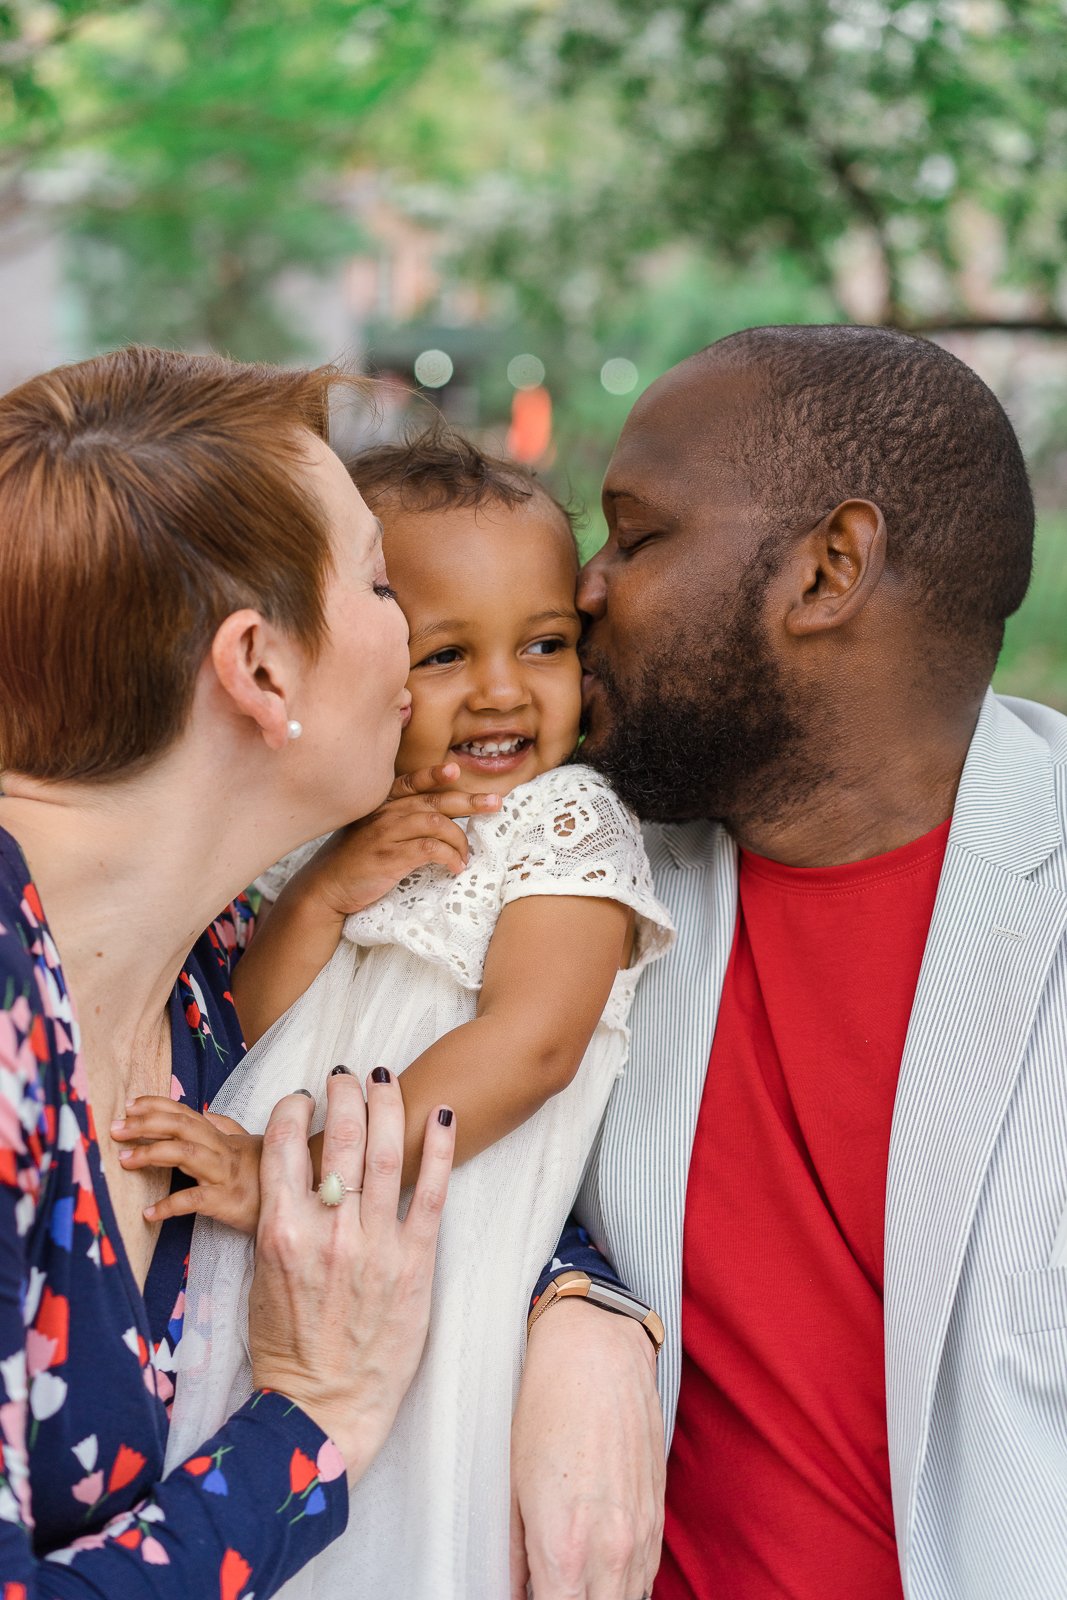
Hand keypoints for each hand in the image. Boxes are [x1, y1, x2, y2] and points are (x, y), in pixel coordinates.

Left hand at [111, 1097, 262, 1232]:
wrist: (299, 1199)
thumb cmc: (269, 1174)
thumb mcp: (248, 1146)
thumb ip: (225, 1128)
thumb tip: (204, 1113)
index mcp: (222, 1138)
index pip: (186, 1113)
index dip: (157, 1105)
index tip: (130, 1105)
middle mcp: (221, 1151)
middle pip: (181, 1127)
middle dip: (146, 1124)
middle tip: (115, 1129)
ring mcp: (224, 1175)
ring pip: (186, 1154)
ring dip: (152, 1153)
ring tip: (124, 1160)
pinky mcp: (227, 1202)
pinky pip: (195, 1200)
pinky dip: (170, 1205)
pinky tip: (149, 1212)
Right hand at [249, 1068, 454, 1485]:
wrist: (323, 1407)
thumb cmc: (288, 1346)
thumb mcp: (262, 1278)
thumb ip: (278, 1224)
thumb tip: (293, 1179)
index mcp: (280, 1231)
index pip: (283, 1146)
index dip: (292, 1110)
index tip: (301, 1097)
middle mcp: (327, 1230)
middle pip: (337, 1138)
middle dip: (343, 1094)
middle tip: (347, 1074)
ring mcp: (374, 1244)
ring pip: (383, 1153)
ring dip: (386, 1104)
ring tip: (386, 1077)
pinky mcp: (414, 1262)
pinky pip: (432, 1192)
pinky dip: (440, 1149)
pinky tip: (444, 1115)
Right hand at [299, 762, 502, 917]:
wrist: (324, 888)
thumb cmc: (352, 861)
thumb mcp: (369, 831)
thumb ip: (396, 819)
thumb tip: (437, 821)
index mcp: (381, 803)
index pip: (413, 782)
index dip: (435, 775)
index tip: (456, 771)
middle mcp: (385, 812)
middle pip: (435, 800)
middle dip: (470, 801)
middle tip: (496, 804)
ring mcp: (387, 833)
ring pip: (438, 823)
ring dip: (460, 840)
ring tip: (466, 857)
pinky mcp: (391, 856)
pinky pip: (431, 849)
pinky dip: (449, 857)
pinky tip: (455, 867)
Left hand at [510, 1300, 664, 1599]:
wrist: (597, 1354)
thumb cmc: (548, 1407)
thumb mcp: (514, 1487)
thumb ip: (517, 1555)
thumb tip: (515, 1589)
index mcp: (563, 1550)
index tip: (531, 1594)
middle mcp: (609, 1552)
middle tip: (549, 1584)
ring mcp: (639, 1536)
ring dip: (600, 1596)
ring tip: (574, 1578)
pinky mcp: (657, 1516)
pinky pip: (646, 1574)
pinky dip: (624, 1582)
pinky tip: (600, 1568)